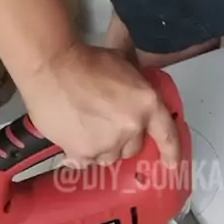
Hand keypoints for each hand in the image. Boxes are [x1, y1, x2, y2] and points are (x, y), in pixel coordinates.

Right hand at [19, 43, 179, 166]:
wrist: (52, 67)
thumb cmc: (86, 60)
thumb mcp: (123, 64)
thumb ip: (134, 85)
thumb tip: (134, 89)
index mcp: (146, 104)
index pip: (167, 133)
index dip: (171, 151)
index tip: (171, 164)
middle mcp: (130, 128)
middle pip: (133, 147)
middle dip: (124, 139)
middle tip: (107, 125)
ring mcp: (106, 144)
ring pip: (109, 157)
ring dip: (102, 148)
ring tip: (87, 130)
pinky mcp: (81, 152)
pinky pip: (85, 161)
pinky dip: (81, 153)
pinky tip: (73, 139)